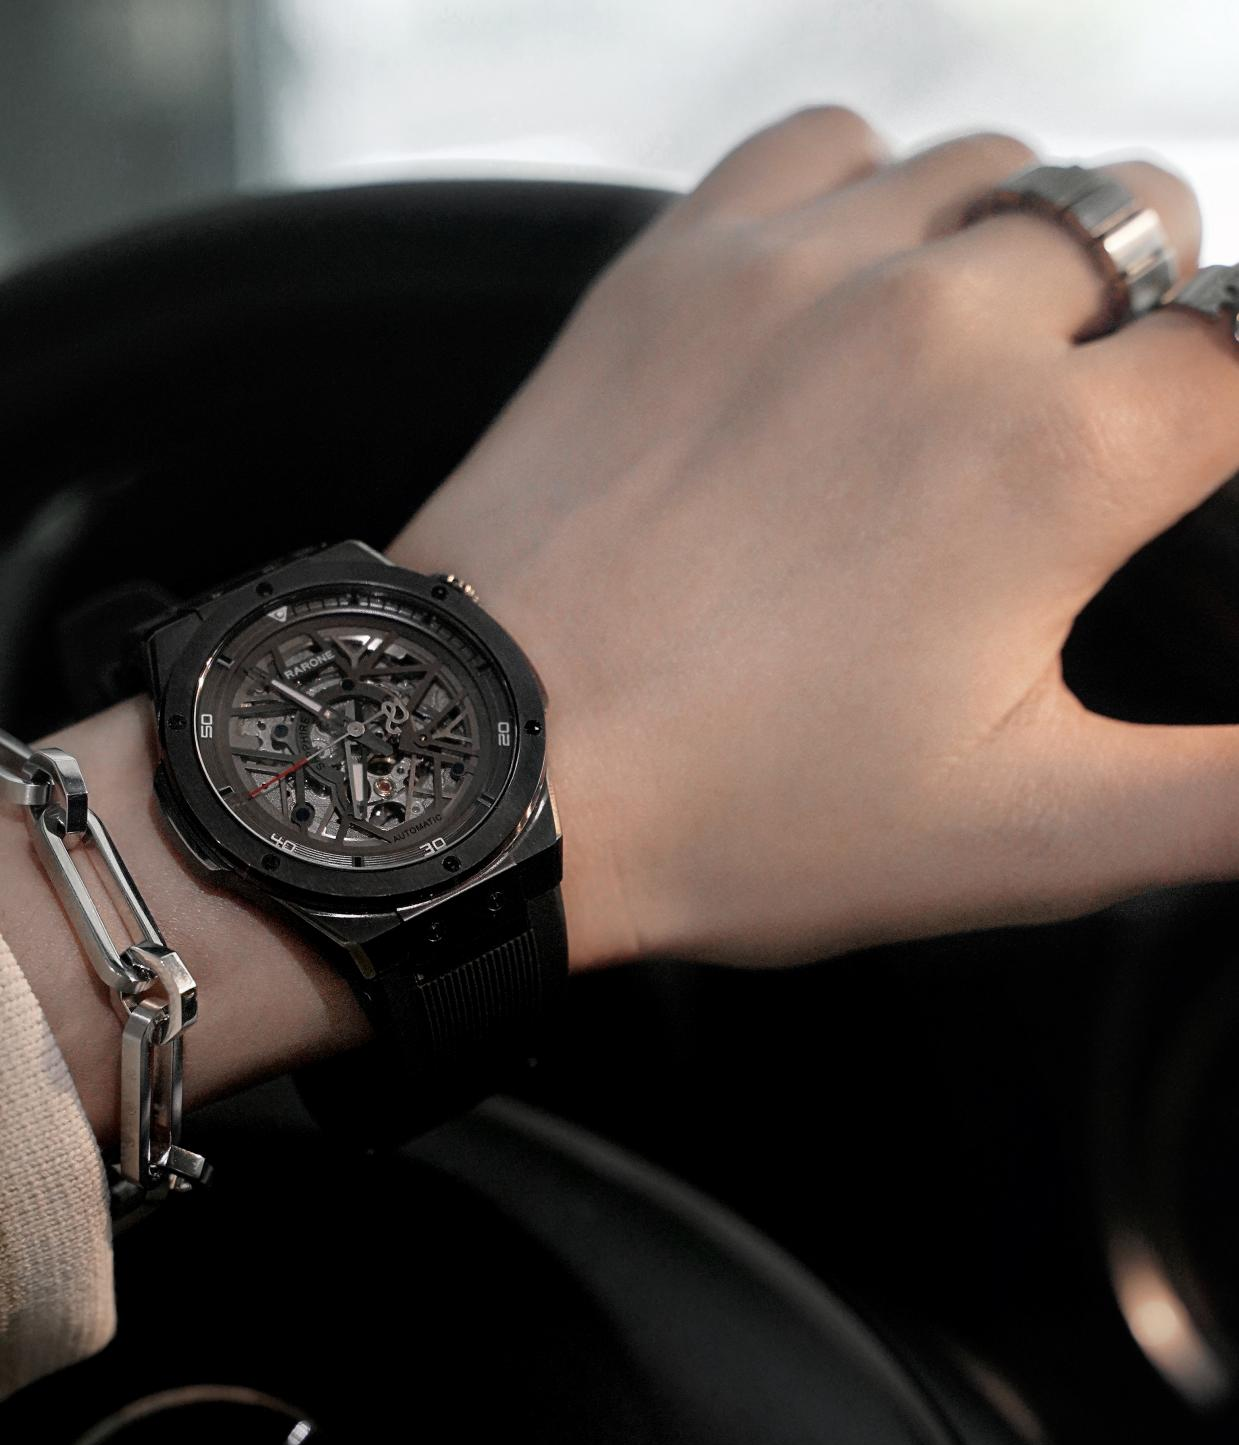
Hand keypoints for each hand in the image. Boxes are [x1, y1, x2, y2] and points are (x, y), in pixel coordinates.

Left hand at [395, 111, 1238, 966]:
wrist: (493, 766)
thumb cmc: (747, 813)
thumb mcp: (1027, 837)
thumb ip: (1221, 793)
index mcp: (1059, 462)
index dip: (1228, 412)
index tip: (1187, 460)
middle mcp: (948, 322)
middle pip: (1144, 230)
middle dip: (1148, 320)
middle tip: (1081, 434)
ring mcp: (806, 268)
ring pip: (1002, 173)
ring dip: (1025, 253)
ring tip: (975, 370)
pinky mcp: (686, 258)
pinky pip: (834, 145)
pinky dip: (875, 196)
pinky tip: (852, 296)